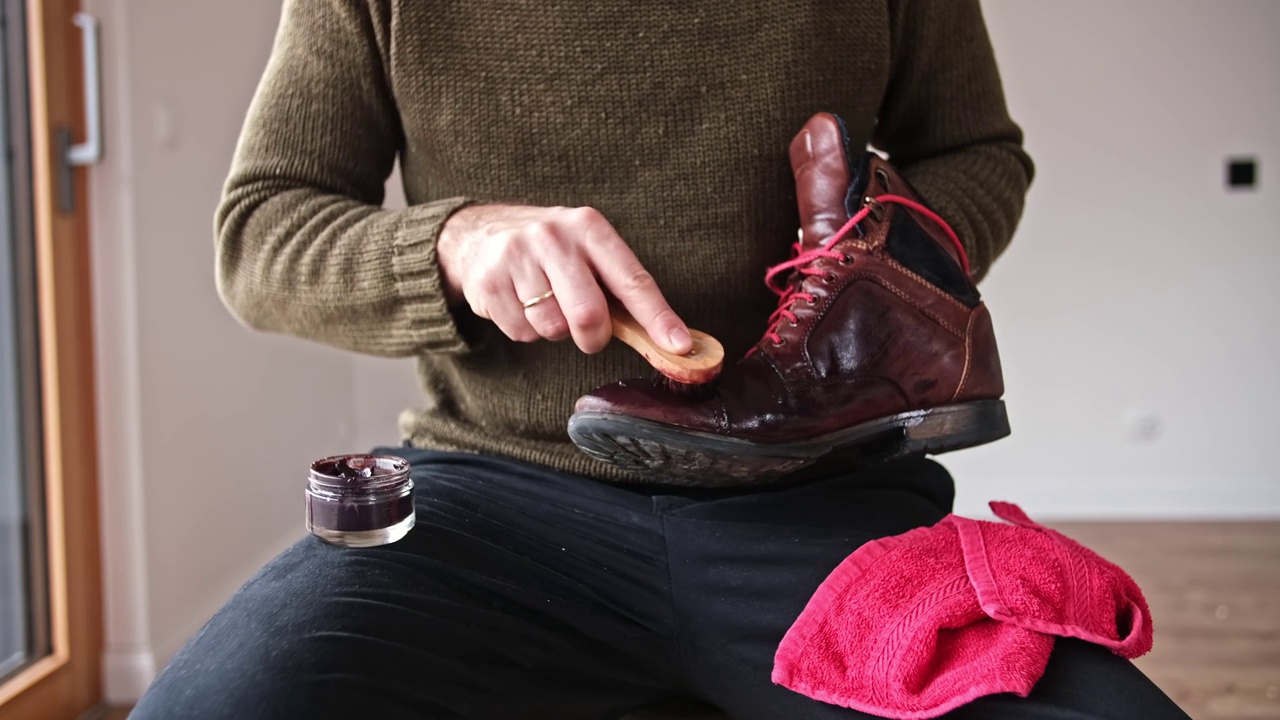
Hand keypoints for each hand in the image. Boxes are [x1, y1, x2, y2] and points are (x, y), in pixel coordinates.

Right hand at [437, 204, 692, 354]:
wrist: (477, 234)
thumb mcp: (585, 249)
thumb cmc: (549, 250)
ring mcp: (516, 258)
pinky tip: (519, 304)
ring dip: (555, 331)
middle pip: (588, 314)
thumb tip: (667, 338)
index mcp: (589, 227)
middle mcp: (553, 237)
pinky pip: (521, 334)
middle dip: (593, 338)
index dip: (657, 317)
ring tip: (544, 304)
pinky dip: (526, 330)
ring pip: (552, 329)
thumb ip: (619, 286)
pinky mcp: (488, 283)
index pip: (632, 279)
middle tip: (589, 333)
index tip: (678, 346)